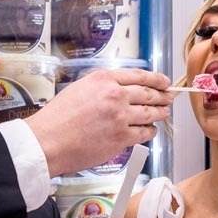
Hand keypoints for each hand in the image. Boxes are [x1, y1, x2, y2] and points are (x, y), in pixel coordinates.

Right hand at [26, 69, 172, 176]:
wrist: (49, 141)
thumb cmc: (57, 118)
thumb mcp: (79, 88)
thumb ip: (102, 86)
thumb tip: (120, 90)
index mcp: (104, 79)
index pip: (138, 75)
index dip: (156, 79)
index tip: (164, 81)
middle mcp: (116, 95)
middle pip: (148, 93)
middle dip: (162, 96)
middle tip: (169, 98)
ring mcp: (121, 117)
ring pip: (150, 113)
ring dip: (160, 113)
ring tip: (164, 113)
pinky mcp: (121, 138)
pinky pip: (144, 133)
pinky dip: (150, 131)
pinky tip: (151, 131)